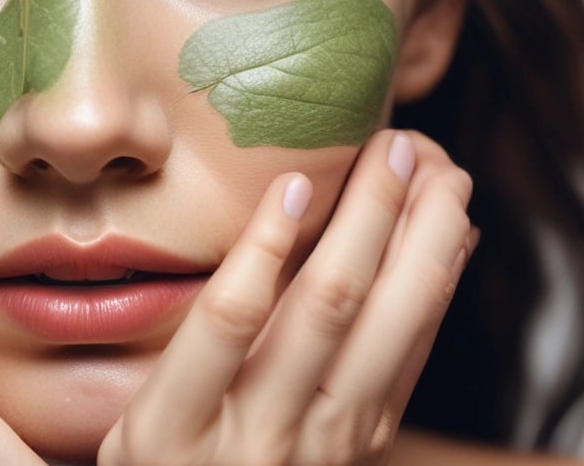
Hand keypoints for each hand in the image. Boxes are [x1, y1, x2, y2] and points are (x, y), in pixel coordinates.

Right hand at [99, 130, 476, 465]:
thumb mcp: (133, 423)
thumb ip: (180, 346)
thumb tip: (251, 234)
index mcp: (174, 428)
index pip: (229, 321)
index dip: (262, 244)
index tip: (293, 180)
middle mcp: (258, 440)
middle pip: (328, 308)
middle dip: (371, 215)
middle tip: (392, 146)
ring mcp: (324, 448)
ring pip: (389, 328)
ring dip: (424, 241)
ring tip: (438, 175)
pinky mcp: (367, 446)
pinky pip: (413, 356)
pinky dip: (437, 288)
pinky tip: (450, 238)